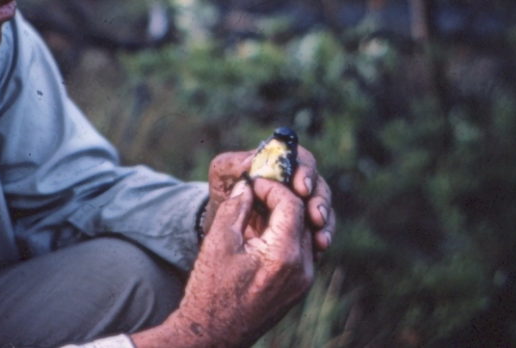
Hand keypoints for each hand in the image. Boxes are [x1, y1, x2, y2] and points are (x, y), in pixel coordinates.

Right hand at [133, 179, 314, 346]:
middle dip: (281, 198)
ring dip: (286, 215)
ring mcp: (303, 282)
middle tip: (257, 190)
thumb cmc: (210, 289)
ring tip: (259, 209)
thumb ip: (236, 208)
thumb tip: (248, 184)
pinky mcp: (299, 289)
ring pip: (305, 233)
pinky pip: (302, 251)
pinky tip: (264, 231)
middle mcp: (303, 269)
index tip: (252, 183)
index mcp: (283, 255)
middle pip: (303, 217)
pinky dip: (287, 235)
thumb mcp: (219, 241)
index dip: (271, 187)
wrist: (212, 334)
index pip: (291, 204)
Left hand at [204, 144, 334, 251]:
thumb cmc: (225, 192)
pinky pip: (321, 229)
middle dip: (319, 200)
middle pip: (318, 184)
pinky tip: (319, 249)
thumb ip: (232, 165)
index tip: (301, 188)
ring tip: (320, 239)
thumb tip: (251, 161)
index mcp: (280, 163)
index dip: (304, 171)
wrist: (223, 223)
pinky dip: (322, 237)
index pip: (300, 159)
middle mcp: (296, 181)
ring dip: (325, 222)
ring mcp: (304, 203)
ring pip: (324, 208)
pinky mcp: (306, 224)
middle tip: (315, 216)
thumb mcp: (222, 175)